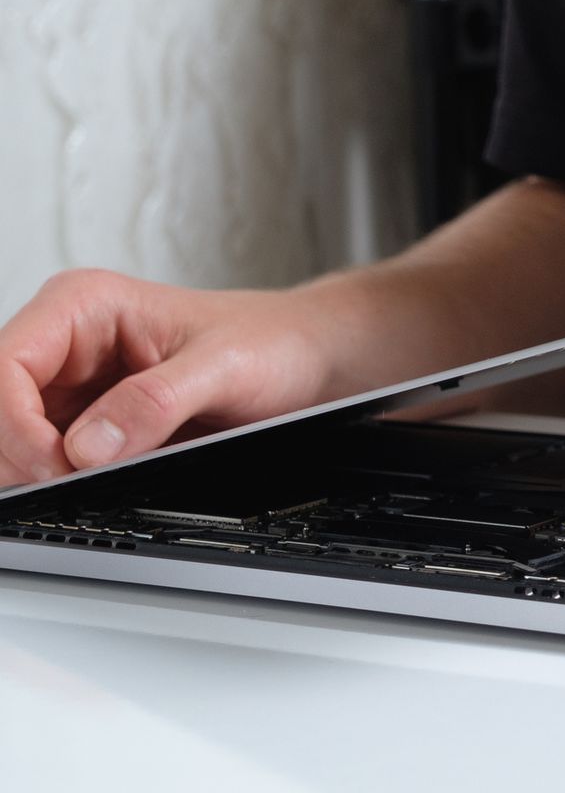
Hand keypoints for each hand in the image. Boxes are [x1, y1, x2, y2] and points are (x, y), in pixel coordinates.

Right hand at [0, 271, 335, 483]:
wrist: (306, 357)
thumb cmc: (272, 342)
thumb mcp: (225, 368)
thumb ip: (156, 402)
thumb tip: (89, 447)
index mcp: (85, 305)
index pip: (2, 365)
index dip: (14, 424)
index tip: (58, 466)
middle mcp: (67, 342)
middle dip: (23, 454)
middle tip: (71, 486)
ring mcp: (73, 384)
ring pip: (13, 439)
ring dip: (37, 471)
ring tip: (88, 485)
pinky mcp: (87, 420)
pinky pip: (45, 456)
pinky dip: (57, 479)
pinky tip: (89, 486)